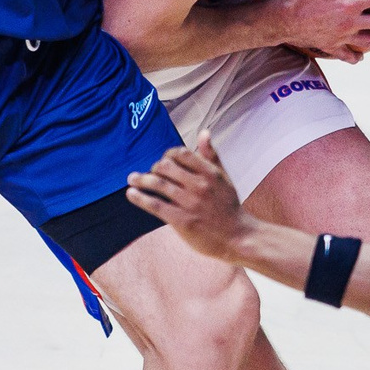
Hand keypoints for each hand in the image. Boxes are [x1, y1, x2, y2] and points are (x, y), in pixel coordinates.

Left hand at [127, 141, 250, 257]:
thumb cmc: (229, 206)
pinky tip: (131, 194)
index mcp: (210, 172)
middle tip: (149, 173)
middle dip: (154, 168)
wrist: (238, 237)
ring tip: (132, 178)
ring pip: (158, 184)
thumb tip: (204, 132)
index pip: (181, 153)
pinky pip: (155, 205)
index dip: (168, 155)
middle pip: (166, 166)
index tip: (164, 161)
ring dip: (140, 179)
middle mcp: (200, 185)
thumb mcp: (224, 178)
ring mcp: (190, 203)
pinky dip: (140, 198)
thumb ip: (211, 156)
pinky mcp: (181, 220)